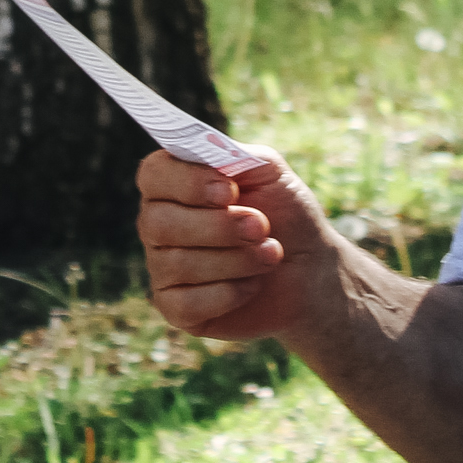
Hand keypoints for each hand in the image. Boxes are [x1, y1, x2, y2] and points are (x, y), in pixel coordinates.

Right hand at [135, 147, 332, 341]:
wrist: (309, 270)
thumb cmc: (284, 214)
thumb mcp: (271, 173)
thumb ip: (238, 156)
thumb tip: (210, 153)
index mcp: (174, 184)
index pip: (153, 174)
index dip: (186, 182)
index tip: (229, 190)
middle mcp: (158, 224)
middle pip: (158, 222)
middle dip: (217, 226)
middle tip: (260, 226)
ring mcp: (163, 268)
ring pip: (178, 264)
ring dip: (235, 259)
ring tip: (271, 254)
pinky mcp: (176, 309)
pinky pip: (185, 304)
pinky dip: (228, 294)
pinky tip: (253, 285)